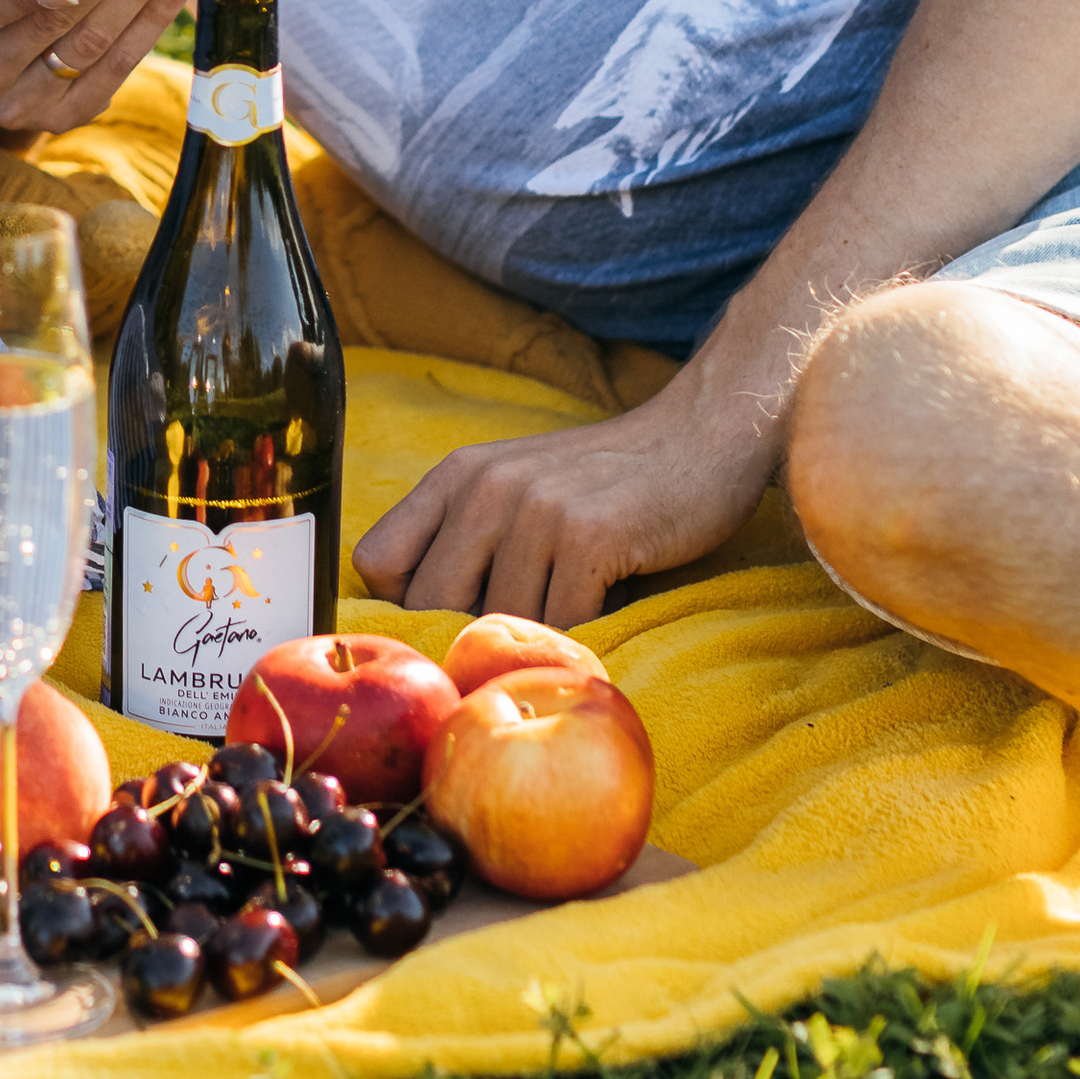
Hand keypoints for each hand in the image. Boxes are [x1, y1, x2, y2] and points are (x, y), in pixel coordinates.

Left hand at [349, 355, 774, 625]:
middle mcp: (485, 487)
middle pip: (429, 604)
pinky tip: (608, 605)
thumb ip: (467, 537)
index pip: (376, 561)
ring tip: (574, 611)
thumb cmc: (608, 481)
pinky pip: (561, 623)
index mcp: (456, 476)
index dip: (404, 605)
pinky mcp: (588, 535)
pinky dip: (582, 634)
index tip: (446, 624)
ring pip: (500, 621)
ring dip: (536, 638)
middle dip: (465, 637)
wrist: (703, 434)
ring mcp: (535, 508)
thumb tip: (420, 627)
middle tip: (513, 643)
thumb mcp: (517, 487)